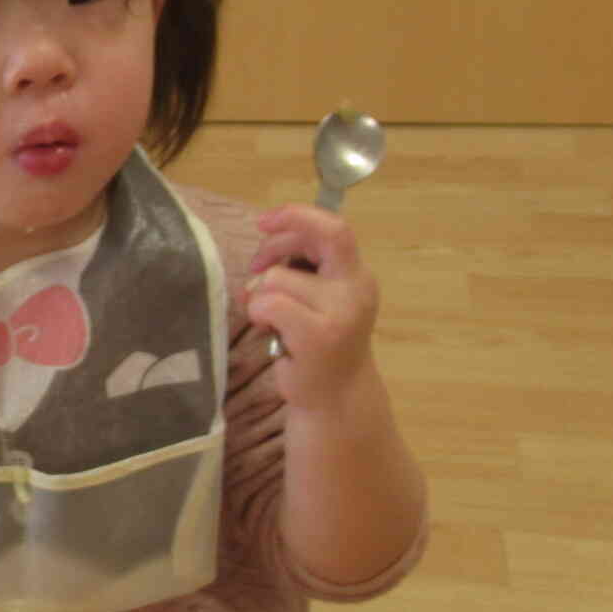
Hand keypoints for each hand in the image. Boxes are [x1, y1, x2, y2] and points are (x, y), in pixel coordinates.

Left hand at [245, 204, 381, 409]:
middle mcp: (356, 287)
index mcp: (354, 274)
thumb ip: (303, 268)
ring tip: (270, 318)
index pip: (334, 228)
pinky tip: (269, 330)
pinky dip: (258, 312)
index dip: (297, 216)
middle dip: (275, 244)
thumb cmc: (316, 343)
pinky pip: (270, 303)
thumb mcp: (317, 298)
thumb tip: (270, 236)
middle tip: (256, 268)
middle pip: (322, 236)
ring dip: (259, 295)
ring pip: (277, 277)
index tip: (264, 220)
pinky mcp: (320, 335)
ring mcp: (341, 311)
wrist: (335, 395)